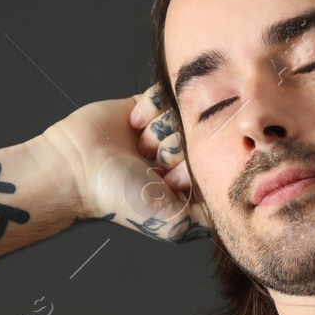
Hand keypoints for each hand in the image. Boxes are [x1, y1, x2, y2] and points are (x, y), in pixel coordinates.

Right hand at [39, 88, 210, 242]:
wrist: (76, 167)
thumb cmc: (119, 198)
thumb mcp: (172, 221)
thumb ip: (209, 217)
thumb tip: (237, 207)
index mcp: (189, 183)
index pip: (215, 163)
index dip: (194, 169)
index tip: (170, 182)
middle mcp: (180, 157)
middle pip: (202, 136)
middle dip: (175, 149)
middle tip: (152, 165)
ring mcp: (164, 130)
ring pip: (186, 112)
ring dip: (160, 130)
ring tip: (139, 147)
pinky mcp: (148, 106)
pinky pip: (167, 93)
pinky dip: (150, 108)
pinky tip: (133, 124)